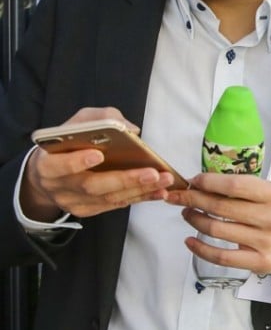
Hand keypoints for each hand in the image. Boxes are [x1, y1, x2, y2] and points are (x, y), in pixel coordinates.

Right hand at [21, 107, 174, 220]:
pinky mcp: (86, 209)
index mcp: (47, 163)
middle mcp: (58, 186)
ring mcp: (72, 201)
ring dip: (140, 190)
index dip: (76, 161)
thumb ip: (100, 119)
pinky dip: (139, 197)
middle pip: (92, 185)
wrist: (49, 174)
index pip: (58, 165)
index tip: (98, 154)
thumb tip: (130, 130)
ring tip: (164, 181)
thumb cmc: (68, 142)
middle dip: (125, 179)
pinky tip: (157, 191)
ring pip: (108, 198)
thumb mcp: (78, 123)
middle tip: (152, 173)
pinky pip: (115, 205)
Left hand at [166, 172, 270, 274]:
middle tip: (180, 197)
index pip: (235, 185)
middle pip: (221, 207)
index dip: (209, 182)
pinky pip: (221, 257)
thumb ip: (238, 187)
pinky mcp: (259, 262)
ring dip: (194, 220)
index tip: (193, 181)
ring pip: (217, 230)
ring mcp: (265, 242)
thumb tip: (199, 184)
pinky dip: (200, 249)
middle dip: (194, 199)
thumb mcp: (266, 191)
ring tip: (187, 213)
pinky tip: (189, 240)